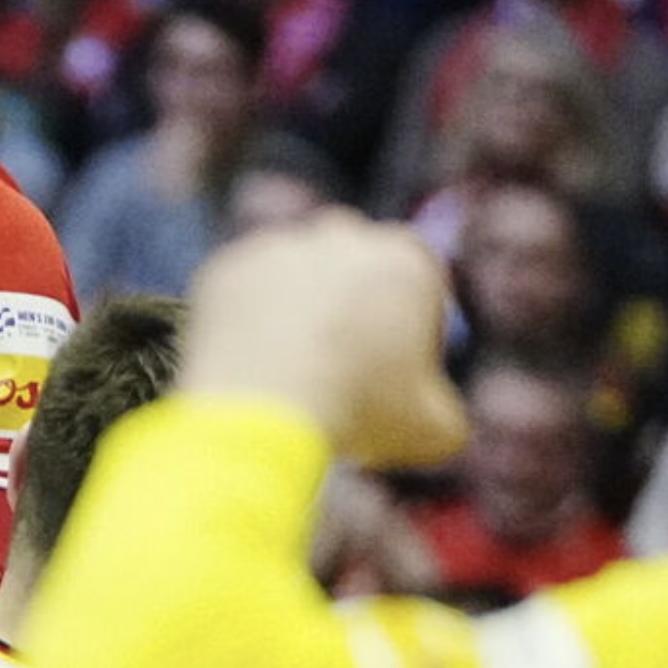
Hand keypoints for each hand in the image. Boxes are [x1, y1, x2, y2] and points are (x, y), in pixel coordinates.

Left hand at [181, 210, 467, 469]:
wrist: (264, 407)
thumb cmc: (358, 413)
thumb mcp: (434, 430)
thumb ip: (443, 409)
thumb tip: (431, 412)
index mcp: (406, 260)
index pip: (417, 278)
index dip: (410, 318)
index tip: (395, 357)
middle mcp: (341, 237)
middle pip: (352, 264)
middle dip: (351, 298)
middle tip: (340, 353)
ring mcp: (277, 247)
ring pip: (292, 273)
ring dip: (295, 305)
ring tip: (290, 364)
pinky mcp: (224, 269)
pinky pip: (242, 293)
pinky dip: (246, 320)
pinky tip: (250, 361)